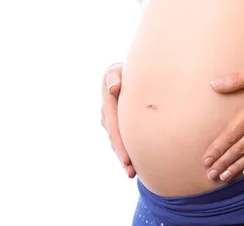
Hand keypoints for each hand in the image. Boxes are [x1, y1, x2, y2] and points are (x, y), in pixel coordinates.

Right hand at [100, 62, 135, 177]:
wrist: (124, 72)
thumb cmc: (124, 69)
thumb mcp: (117, 69)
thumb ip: (114, 77)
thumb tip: (114, 88)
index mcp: (107, 102)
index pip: (114, 127)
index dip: (120, 143)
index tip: (127, 158)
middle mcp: (107, 114)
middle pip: (115, 139)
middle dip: (122, 155)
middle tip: (130, 171)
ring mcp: (111, 121)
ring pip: (117, 142)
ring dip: (124, 158)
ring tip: (132, 173)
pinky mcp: (118, 125)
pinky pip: (122, 140)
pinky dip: (127, 152)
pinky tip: (136, 165)